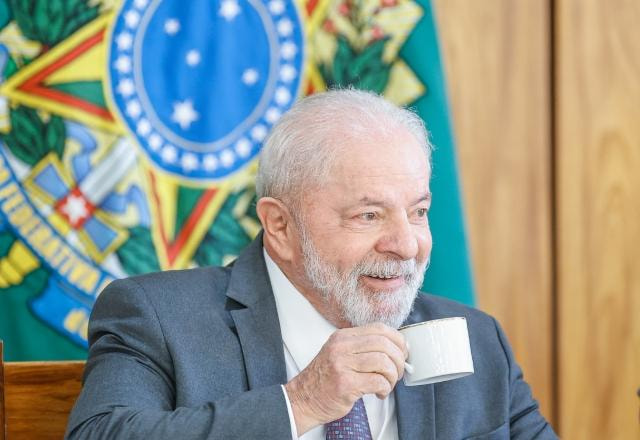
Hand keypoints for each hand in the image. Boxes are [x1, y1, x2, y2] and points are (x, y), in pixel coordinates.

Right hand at [284, 322, 407, 434]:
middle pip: (384, 344)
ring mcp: (342, 365)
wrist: (303, 399)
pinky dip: (385, 388)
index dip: (397, 340)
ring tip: (387, 384)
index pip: (379, 329)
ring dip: (392, 376)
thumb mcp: (340, 354)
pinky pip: (378, 381)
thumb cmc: (325, 379)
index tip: (403, 352)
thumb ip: (363, 348)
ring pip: (383, 362)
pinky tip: (379, 393)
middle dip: (398, 360)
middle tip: (397, 372)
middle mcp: (342, 347)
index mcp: (343, 337)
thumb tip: (396, 349)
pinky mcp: (345, 384)